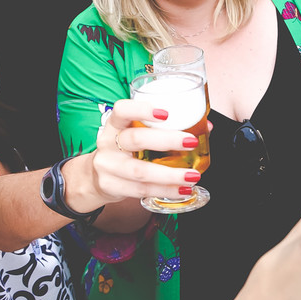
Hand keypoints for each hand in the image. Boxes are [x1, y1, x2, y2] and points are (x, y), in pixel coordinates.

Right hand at [83, 98, 204, 206]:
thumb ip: (164, 129)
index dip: (142, 109)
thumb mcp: (134, 134)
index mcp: (114, 125)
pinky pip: (141, 190)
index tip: (166, 113)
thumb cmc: (124, 151)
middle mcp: (107, 143)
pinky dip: (165, 190)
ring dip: (170, 174)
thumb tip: (205, 126)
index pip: (122, 110)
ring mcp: (107, 166)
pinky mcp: (111, 186)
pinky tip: (181, 190)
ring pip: (139, 171)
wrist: (95, 177)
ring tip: (192, 176)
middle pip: (135, 139)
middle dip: (167, 140)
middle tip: (191, 142)